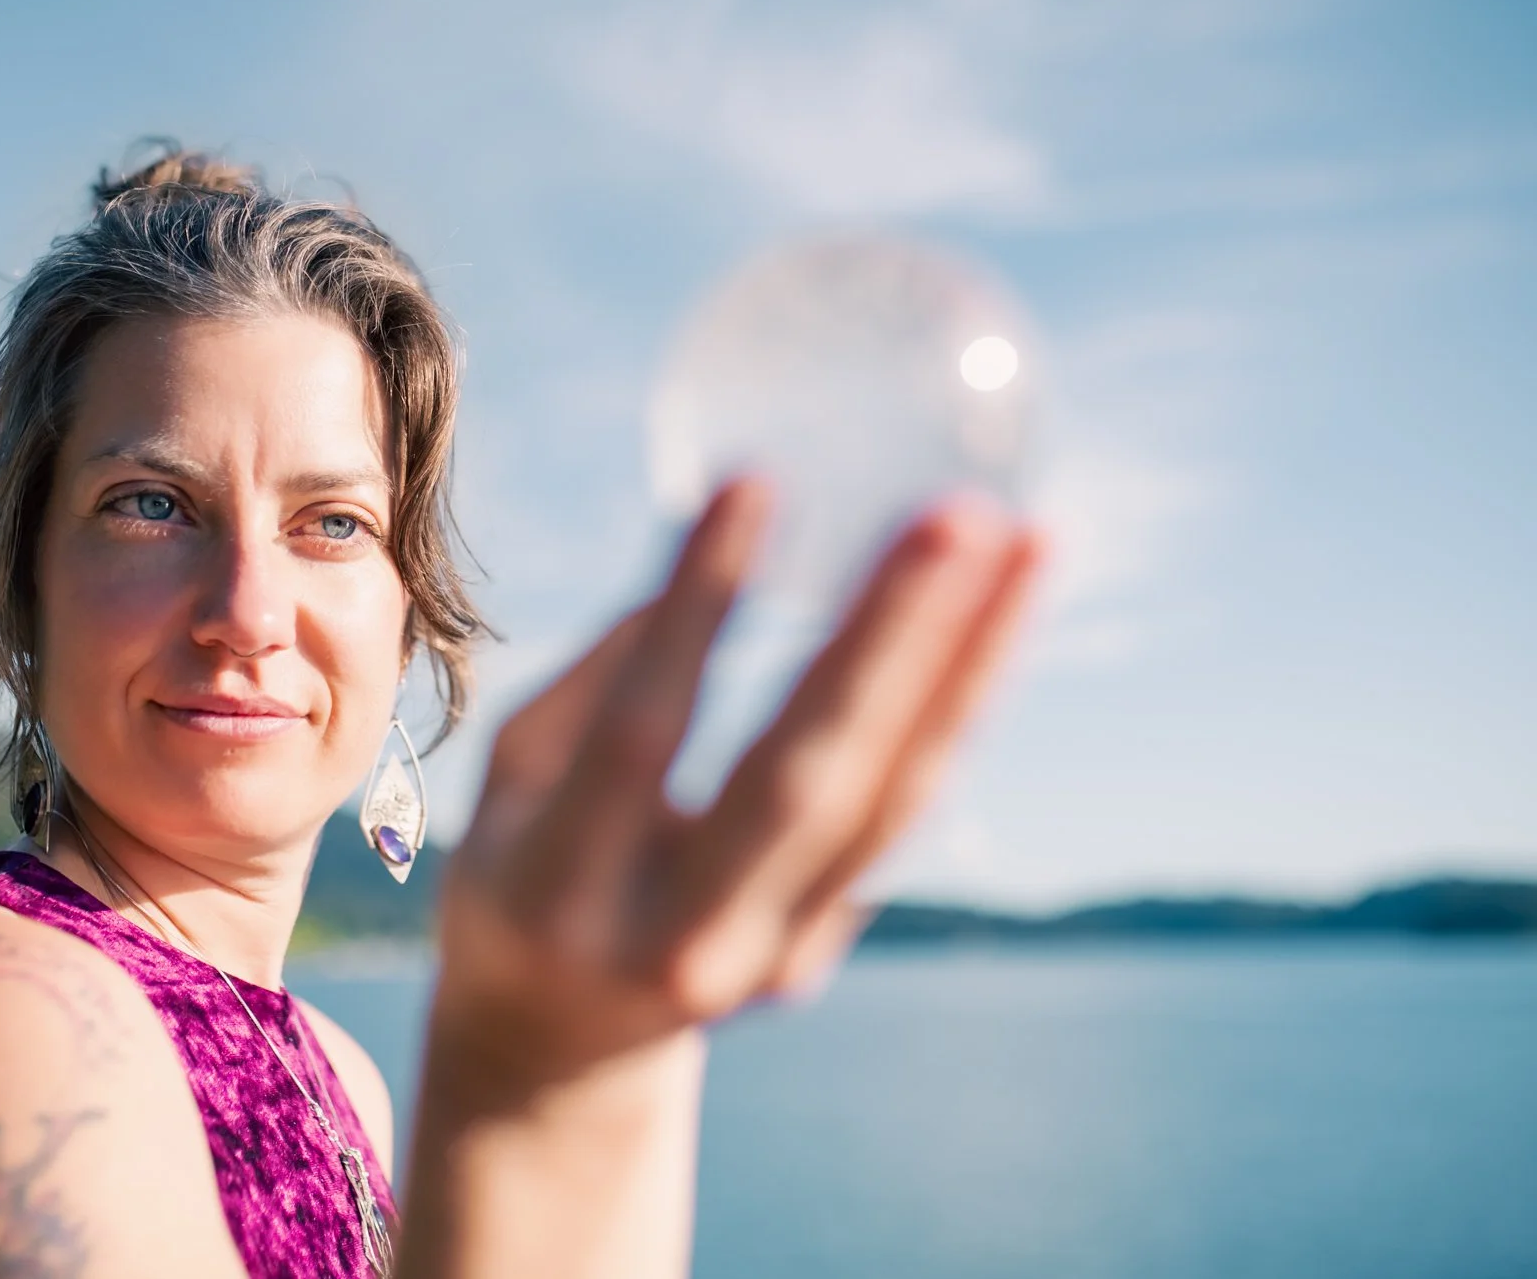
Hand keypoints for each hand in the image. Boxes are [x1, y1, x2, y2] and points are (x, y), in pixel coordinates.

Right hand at [437, 479, 1043, 1079]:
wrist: (551, 1058)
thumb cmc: (518, 874)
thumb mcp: (513, 781)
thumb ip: (602, 679)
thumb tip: (715, 554)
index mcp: (563, 889)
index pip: (645, 731)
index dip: (699, 608)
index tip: (756, 481)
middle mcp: (677, 940)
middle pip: (807, 780)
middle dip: (891, 640)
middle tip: (959, 516)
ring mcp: (765, 959)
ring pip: (889, 804)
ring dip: (968, 666)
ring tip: (1028, 545)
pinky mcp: (818, 951)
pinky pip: (900, 817)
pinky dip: (953, 712)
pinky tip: (996, 619)